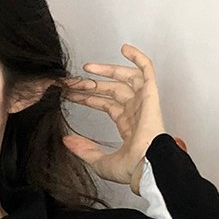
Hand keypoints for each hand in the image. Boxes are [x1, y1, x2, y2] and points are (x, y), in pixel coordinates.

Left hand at [57, 44, 184, 194]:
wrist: (145, 166)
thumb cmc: (131, 169)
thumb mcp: (100, 161)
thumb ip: (84, 150)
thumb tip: (67, 141)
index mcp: (128, 127)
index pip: (106, 105)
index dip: (89, 98)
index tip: (72, 93)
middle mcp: (137, 112)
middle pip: (112, 90)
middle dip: (92, 84)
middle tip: (73, 81)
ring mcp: (144, 103)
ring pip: (126, 79)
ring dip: (107, 71)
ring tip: (87, 68)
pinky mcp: (151, 95)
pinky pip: (147, 70)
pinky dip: (138, 58)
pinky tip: (124, 49)